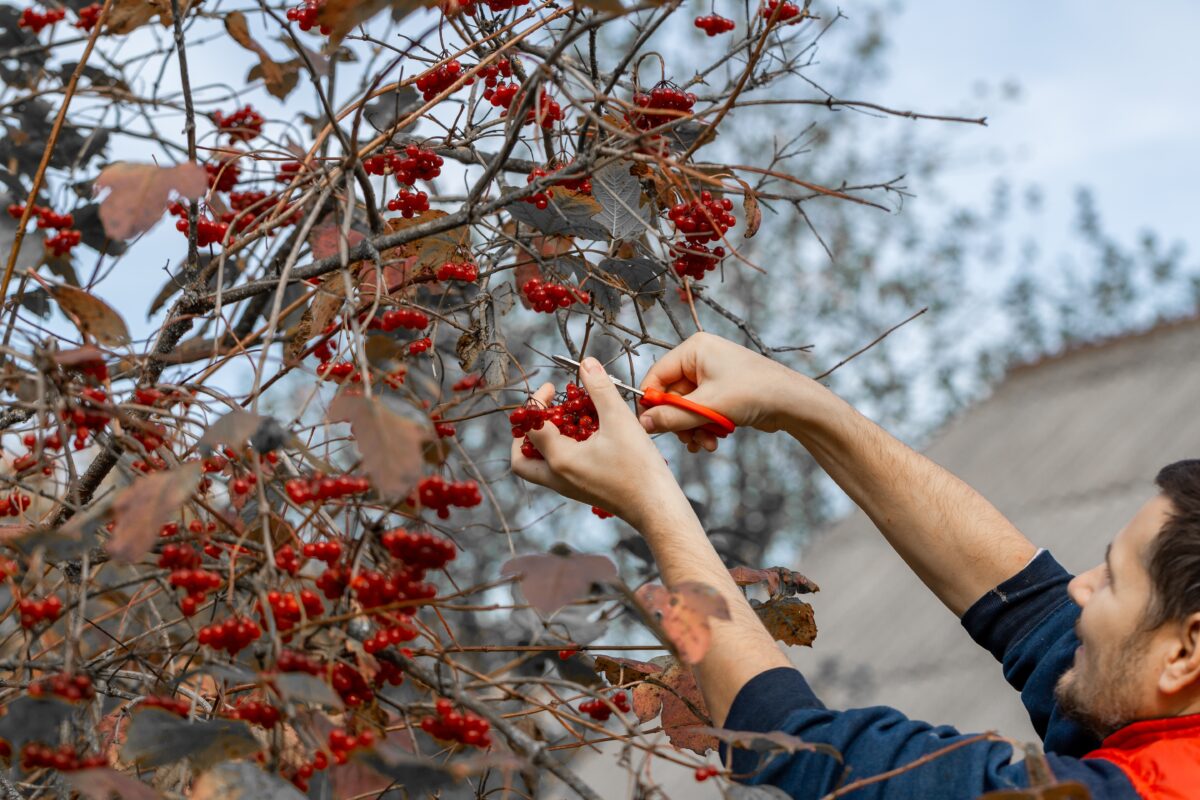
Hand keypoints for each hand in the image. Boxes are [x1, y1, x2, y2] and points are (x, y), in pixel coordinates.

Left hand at [510, 357, 686, 528]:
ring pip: (538, 468)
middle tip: (542, 413)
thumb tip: (586, 363)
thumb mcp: (619, 420)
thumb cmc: (639, 467)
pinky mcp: (582, 491)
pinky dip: (560, 452)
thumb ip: (600, 389)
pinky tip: (585, 436)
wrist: (657, 507)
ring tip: (563, 422)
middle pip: (521, 459)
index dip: (537, 401)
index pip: (531, 426)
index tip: (552, 387)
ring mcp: (568, 488)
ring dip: (542, 444)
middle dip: (524, 434)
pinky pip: (558, 472)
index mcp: (559, 460)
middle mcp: (557, 477)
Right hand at [638, 332, 808, 451]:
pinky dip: (704, 428)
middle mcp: (700, 359)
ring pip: (686, 409)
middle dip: (680, 422)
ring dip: (692, 429)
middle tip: (687, 441)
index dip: (651, 403)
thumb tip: (643, 424)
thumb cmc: (753, 393)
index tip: (649, 427)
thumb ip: (672, 417)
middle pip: (671, 396)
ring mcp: (712, 376)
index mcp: (694, 349)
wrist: (793, 402)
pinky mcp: (721, 393)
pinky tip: (713, 441)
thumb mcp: (708, 407)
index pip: (656, 376)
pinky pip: (701, 412)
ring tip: (705, 444)